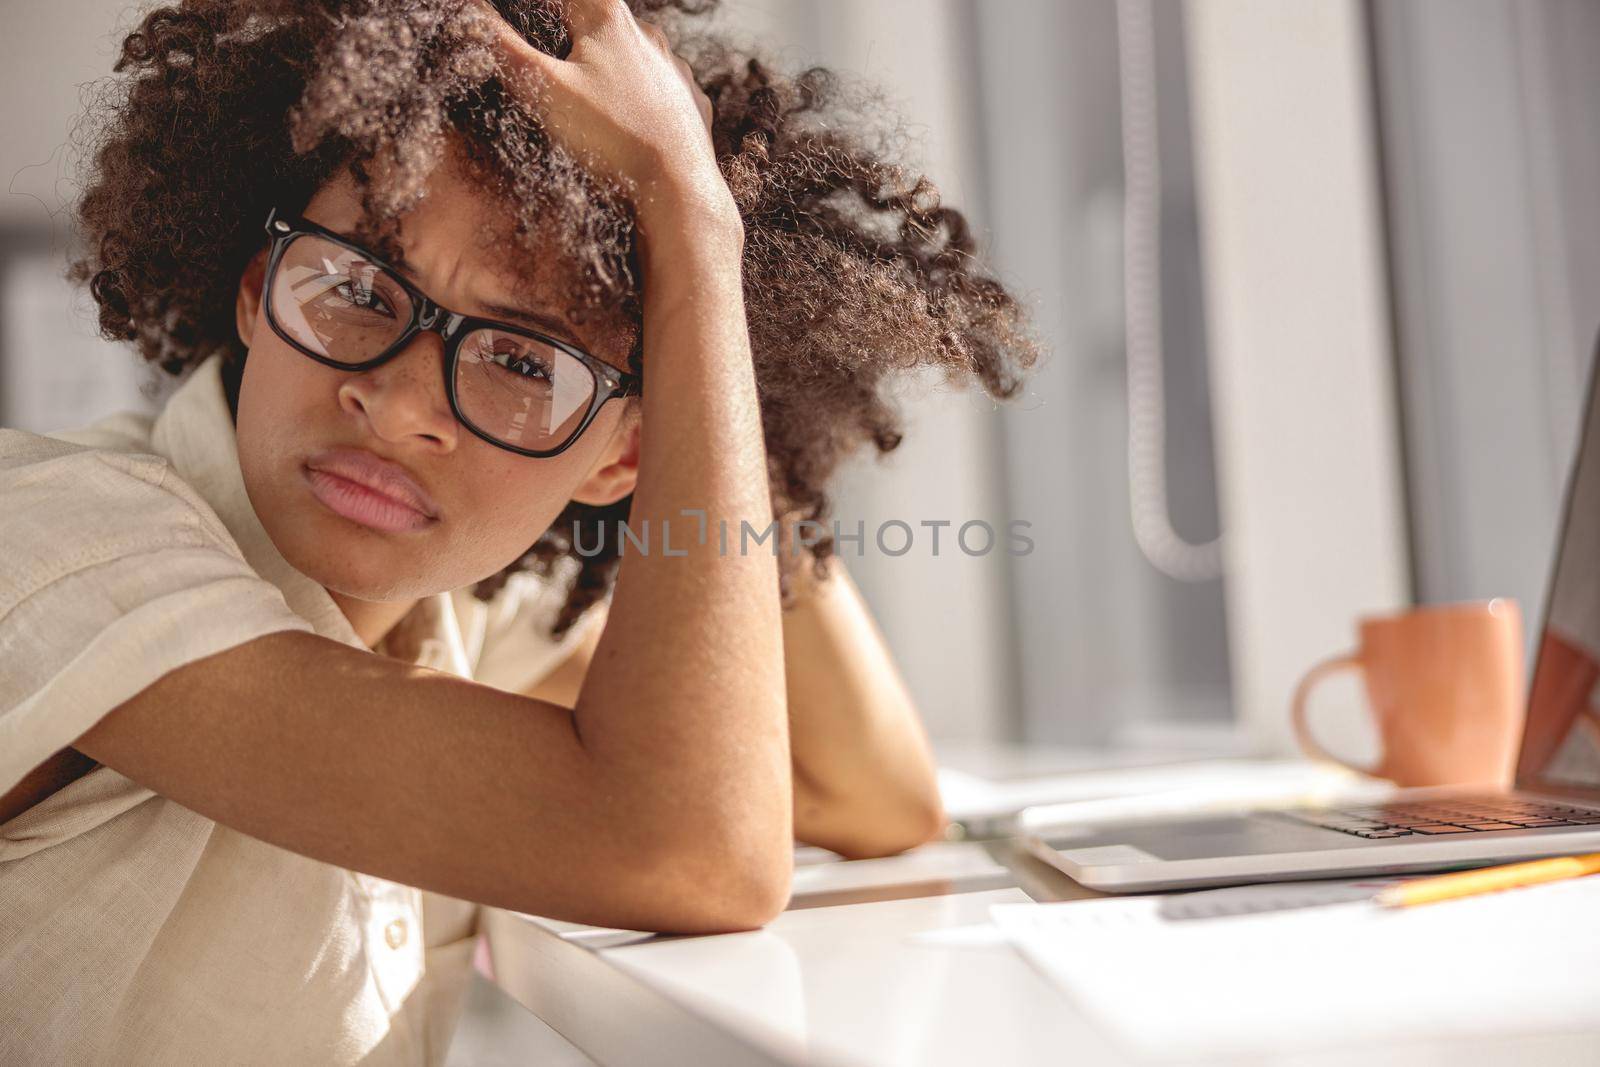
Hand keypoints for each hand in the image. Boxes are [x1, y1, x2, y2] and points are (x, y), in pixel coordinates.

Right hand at [478, 0, 734, 234]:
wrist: (679, 186)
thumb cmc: (610, 136)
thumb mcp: (543, 89)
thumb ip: (502, 47)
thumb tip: (468, 12)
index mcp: (608, 19)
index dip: (539, 8)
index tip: (525, 24)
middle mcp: (649, 35)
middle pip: (601, 20)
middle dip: (575, 34)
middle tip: (554, 61)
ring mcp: (676, 70)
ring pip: (637, 54)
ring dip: (614, 65)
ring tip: (594, 96)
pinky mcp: (692, 103)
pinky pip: (665, 90)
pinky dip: (646, 98)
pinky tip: (634, 119)